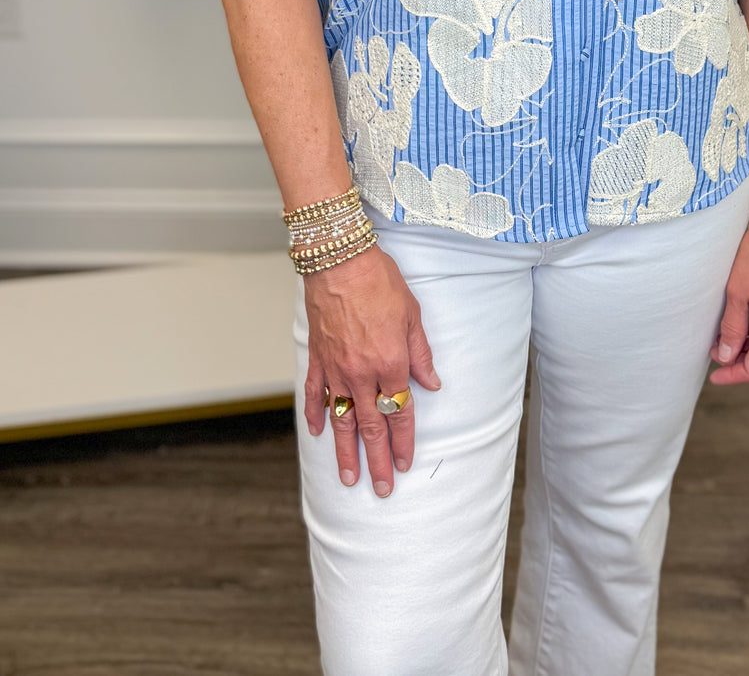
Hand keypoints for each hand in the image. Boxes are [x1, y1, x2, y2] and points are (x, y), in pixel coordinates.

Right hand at [302, 243, 440, 495]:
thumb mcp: (412, 315)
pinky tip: (319, 433)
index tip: (405, 464)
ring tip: (349, 478)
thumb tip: (431, 384)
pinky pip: (315, 394)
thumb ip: (420, 354)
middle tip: (381, 489)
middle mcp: (362, 373)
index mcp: (391, 363)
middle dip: (377, 460)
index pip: (399, 412)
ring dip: (346, 451)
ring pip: (341, 419)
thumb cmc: (379, 281)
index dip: (403, 441)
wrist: (340, 260)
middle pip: (371, 426)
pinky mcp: (318, 357)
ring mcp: (336, 368)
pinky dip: (317, 415)